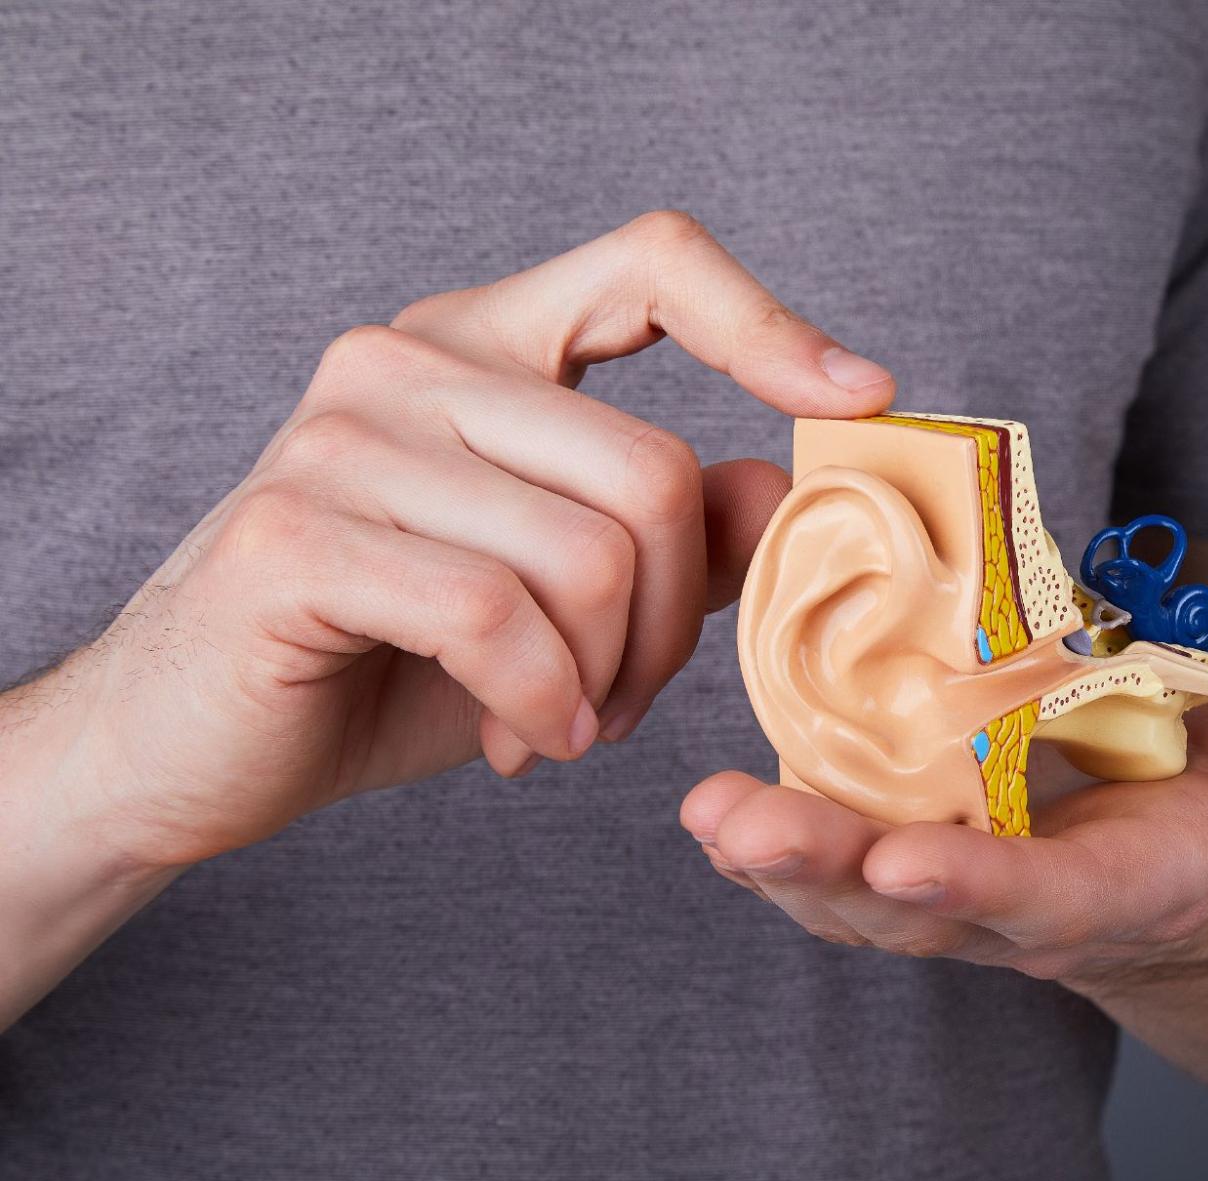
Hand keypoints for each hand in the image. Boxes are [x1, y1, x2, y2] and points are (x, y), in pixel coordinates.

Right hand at [40, 212, 894, 871]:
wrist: (198, 744)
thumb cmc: (390, 661)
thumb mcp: (565, 601)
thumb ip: (676, 541)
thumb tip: (790, 491)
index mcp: (483, 344)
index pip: (650, 263)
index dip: (769, 323)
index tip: (862, 398)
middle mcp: (409, 359)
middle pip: (653, 473)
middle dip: (674, 625)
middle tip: (624, 703)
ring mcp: (343, 435)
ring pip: (589, 556)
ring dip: (605, 683)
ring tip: (560, 724)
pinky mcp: (297, 533)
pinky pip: (497, 617)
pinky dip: (537, 703)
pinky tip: (517, 742)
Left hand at [680, 632, 1207, 987]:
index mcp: (1149, 878)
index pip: (1065, 901)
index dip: (988, 890)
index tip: (905, 865)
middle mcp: (1049, 905)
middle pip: (932, 912)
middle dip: (835, 876)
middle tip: (738, 829)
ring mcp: (980, 892)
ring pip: (869, 900)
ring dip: (784, 862)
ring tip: (703, 815)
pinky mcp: (934, 855)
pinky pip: (849, 861)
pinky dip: (784, 841)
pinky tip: (715, 802)